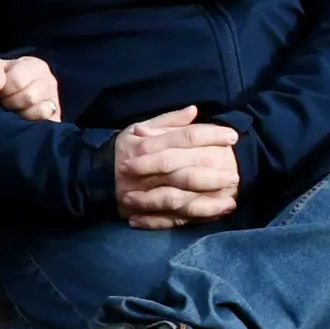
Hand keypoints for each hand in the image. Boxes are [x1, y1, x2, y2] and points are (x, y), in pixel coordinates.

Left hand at [0, 53, 60, 121]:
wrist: (15, 94)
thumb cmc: (5, 79)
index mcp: (36, 66)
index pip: (17, 81)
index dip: (2, 90)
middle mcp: (50, 82)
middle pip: (29, 97)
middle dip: (10, 102)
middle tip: (4, 102)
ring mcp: (55, 101)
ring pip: (40, 111)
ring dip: (20, 114)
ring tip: (14, 109)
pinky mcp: (55, 118)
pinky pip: (46, 122)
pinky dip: (31, 122)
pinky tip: (23, 119)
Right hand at [115, 105, 241, 229]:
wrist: (93, 179)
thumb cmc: (122, 151)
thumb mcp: (137, 128)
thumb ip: (167, 121)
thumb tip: (194, 111)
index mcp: (147, 145)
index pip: (185, 138)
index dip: (211, 136)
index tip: (232, 137)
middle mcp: (148, 170)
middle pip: (185, 171)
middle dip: (213, 173)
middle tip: (236, 173)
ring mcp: (147, 194)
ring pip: (181, 198)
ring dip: (208, 200)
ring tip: (232, 199)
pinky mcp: (146, 212)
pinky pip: (173, 217)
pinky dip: (194, 217)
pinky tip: (216, 214)